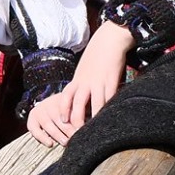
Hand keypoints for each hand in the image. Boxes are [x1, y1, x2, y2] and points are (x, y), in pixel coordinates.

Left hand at [26, 22, 131, 145]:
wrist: (108, 41)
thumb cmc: (96, 57)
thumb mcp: (84, 71)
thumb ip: (81, 84)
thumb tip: (80, 97)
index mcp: (76, 80)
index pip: (65, 97)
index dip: (63, 110)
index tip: (62, 122)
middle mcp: (84, 83)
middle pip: (78, 105)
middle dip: (77, 121)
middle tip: (78, 134)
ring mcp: (98, 83)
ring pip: (94, 105)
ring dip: (93, 120)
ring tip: (94, 132)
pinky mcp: (111, 81)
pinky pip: (109, 99)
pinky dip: (108, 110)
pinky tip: (110, 118)